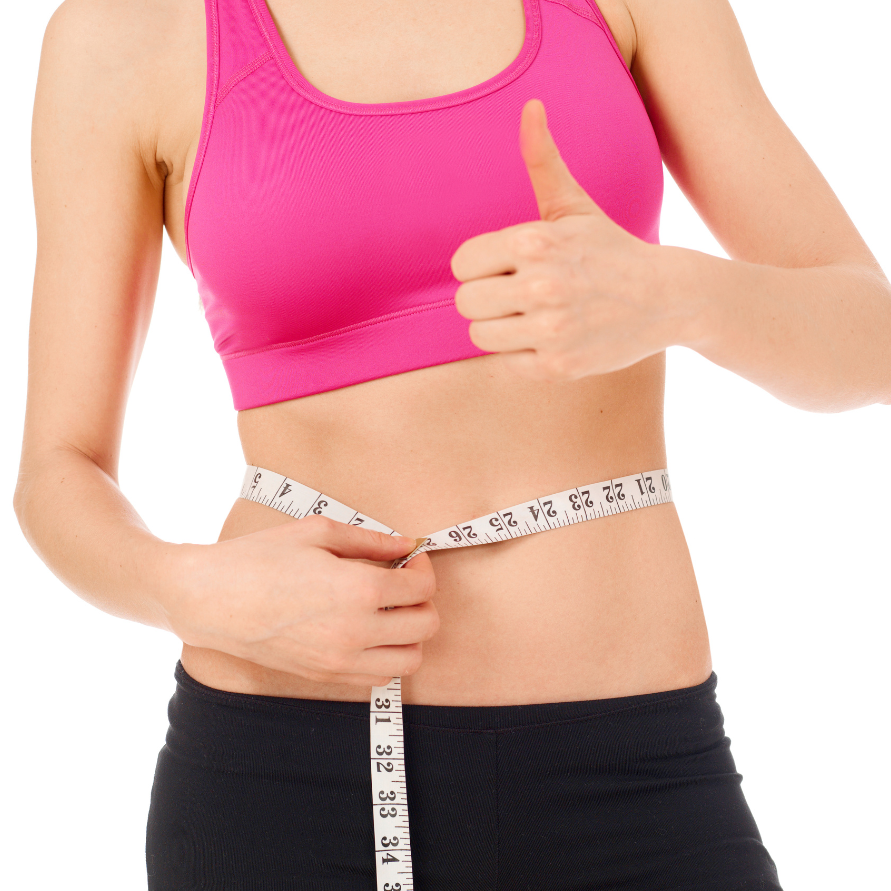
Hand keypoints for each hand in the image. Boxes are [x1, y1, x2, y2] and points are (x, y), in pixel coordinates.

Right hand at [169, 515, 438, 686]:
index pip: (422, 587)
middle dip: (423, 599)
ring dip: (410, 632)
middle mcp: (356, 632)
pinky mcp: (325, 676)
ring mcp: (340, 661)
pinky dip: (386, 655)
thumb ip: (370, 540)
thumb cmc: (259, 558)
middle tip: (401, 581)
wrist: (210, 599)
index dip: (423, 567)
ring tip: (388, 609)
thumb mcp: (317, 532)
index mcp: (359, 590)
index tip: (410, 557)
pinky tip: (367, 631)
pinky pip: (378, 676)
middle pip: (426, 625)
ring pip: (410, 659)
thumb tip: (406, 544)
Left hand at [451, 98, 696, 380]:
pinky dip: (520, 356)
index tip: (503, 268)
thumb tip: (531, 106)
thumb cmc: (609, 250)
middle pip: (465, 303)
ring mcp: (551, 329)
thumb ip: (543, 161)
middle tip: (516, 296)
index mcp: (535, 241)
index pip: (461, 264)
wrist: (666, 299)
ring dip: (500, 329)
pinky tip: (546, 340)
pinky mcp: (558, 366)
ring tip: (529, 318)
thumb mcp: (575, 206)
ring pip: (480, 336)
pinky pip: (505, 364)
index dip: (478, 267)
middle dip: (486, 299)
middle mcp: (540, 286)